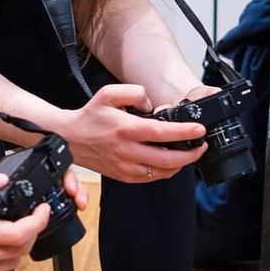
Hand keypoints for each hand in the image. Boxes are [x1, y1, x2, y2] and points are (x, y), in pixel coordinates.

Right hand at [0, 168, 83, 270]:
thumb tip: (0, 179)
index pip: (17, 234)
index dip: (37, 222)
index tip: (41, 210)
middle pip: (20, 251)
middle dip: (33, 232)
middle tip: (32, 217)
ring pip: (10, 264)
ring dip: (20, 246)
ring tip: (16, 228)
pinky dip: (2, 256)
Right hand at [56, 84, 206, 183]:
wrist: (68, 139)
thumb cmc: (89, 116)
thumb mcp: (108, 94)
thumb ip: (134, 92)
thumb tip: (151, 104)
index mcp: (125, 129)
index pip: (161, 133)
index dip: (184, 133)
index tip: (199, 130)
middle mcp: (127, 151)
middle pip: (167, 159)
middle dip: (191, 155)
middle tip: (201, 146)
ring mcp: (125, 166)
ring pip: (161, 172)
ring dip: (180, 165)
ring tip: (189, 154)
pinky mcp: (123, 176)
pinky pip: (150, 178)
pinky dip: (165, 171)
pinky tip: (170, 162)